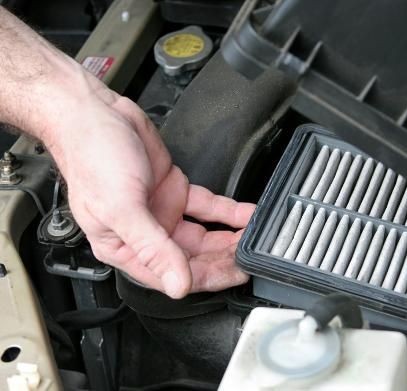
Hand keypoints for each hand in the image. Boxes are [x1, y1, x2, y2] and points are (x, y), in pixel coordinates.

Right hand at [46, 72, 254, 297]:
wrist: (96, 114)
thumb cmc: (92, 158)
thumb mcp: (122, 209)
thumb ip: (153, 249)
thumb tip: (178, 285)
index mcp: (124, 248)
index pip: (171, 276)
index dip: (206, 278)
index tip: (235, 275)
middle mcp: (146, 234)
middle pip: (193, 259)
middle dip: (223, 260)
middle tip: (253, 258)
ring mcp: (163, 212)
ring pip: (204, 236)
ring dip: (230, 239)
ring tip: (256, 238)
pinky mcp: (175, 190)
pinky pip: (208, 207)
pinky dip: (229, 212)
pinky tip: (248, 214)